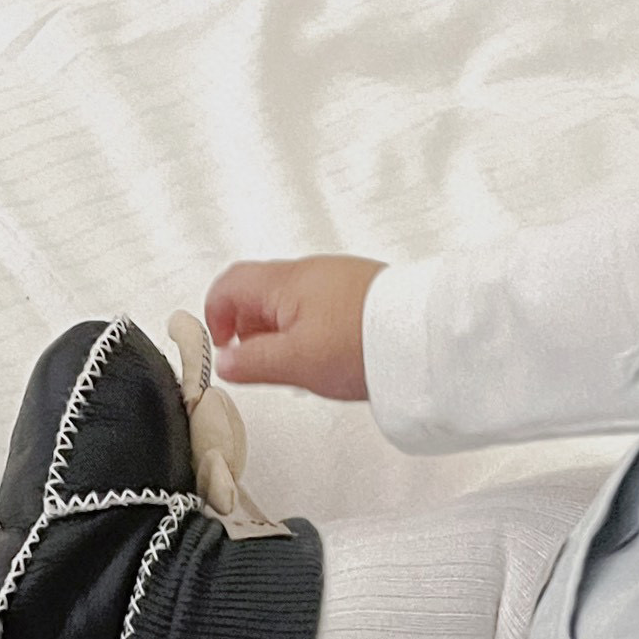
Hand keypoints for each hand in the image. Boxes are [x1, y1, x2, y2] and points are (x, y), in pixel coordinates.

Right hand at [203, 254, 385, 399]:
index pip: (228, 285)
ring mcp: (336, 279)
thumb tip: (224, 363)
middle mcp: (309, 271)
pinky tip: (330, 357)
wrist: (423, 337)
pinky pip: (321, 309)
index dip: (215, 316)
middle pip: (259, 294)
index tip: (222, 346)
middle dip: (251, 330)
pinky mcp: (361, 293)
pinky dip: (313, 332)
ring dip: (284, 334)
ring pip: (292, 304)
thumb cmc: (361, 341)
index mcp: (283, 281)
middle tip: (261, 363)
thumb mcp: (293, 362)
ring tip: (300, 366)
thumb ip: (250, 362)